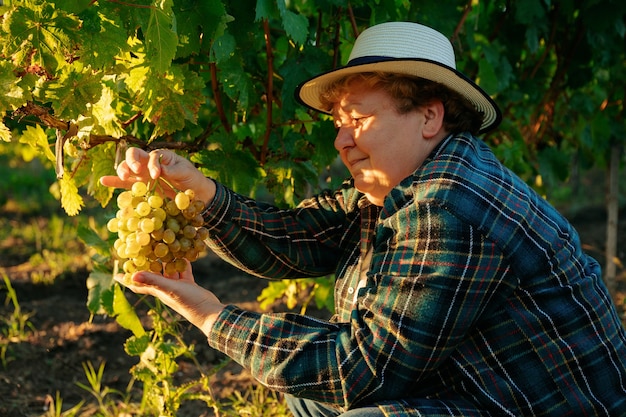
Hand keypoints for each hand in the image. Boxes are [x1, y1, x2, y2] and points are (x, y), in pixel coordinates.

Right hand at [100, 147, 215, 204]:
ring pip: (126, 168)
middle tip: (135, 172)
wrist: (194, 192)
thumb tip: (160, 169)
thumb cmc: (190, 177)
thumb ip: (173, 170)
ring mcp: (142, 175)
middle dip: (131, 162)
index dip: (152, 164)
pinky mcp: (140, 186)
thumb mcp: (185, 172)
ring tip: (123, 177)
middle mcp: (148, 163)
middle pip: (133, 156)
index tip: (157, 175)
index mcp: (161, 156)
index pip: (151, 156)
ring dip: (122, 171)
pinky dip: (114, 182)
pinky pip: (125, 184)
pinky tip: (103, 181)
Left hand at [116, 260, 224, 336]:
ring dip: (165, 261)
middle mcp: (165, 289)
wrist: (208, 312)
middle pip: (152, 275)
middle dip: (146, 264)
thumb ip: (153, 281)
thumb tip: (132, 275)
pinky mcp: (188, 285)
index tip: (116, 273)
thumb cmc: (188, 302)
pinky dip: (181, 263)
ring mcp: (177, 288)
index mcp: (157, 291)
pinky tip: (183, 254)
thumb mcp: (170, 289)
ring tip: (162, 247)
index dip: (127, 279)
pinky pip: (183, 271)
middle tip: (141, 250)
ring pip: (168, 272)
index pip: (137, 285)